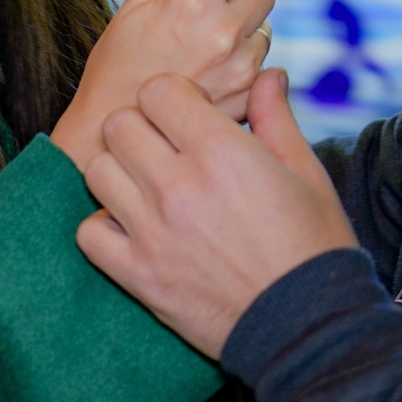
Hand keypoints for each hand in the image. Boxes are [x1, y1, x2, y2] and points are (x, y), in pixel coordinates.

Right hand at [51, 0, 274, 169]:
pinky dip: (242, 64)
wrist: (111, 134)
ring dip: (242, 31)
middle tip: (203, 13)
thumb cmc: (118, 63)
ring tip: (200, 51)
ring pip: (264, 27)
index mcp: (194, 1)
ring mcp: (242, 68)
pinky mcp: (249, 96)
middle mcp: (225, 33)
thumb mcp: (137, 1)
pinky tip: (209, 76)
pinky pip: (263, 63)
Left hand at [76, 70, 355, 359]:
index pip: (157, 90)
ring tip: (146, 187)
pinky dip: (103, 226)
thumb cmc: (313, 245)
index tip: (189, 118)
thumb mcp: (306, 172)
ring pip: (95, 170)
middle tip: (165, 149)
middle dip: (140, 128)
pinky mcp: (138, 274)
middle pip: (118, 124)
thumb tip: (267, 75)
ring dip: (118, 172)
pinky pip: (88, 232)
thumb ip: (276, 117)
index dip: (172, 98)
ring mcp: (152, 230)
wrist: (307, 326)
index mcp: (221, 150)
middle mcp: (178, 184)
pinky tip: (132, 228)